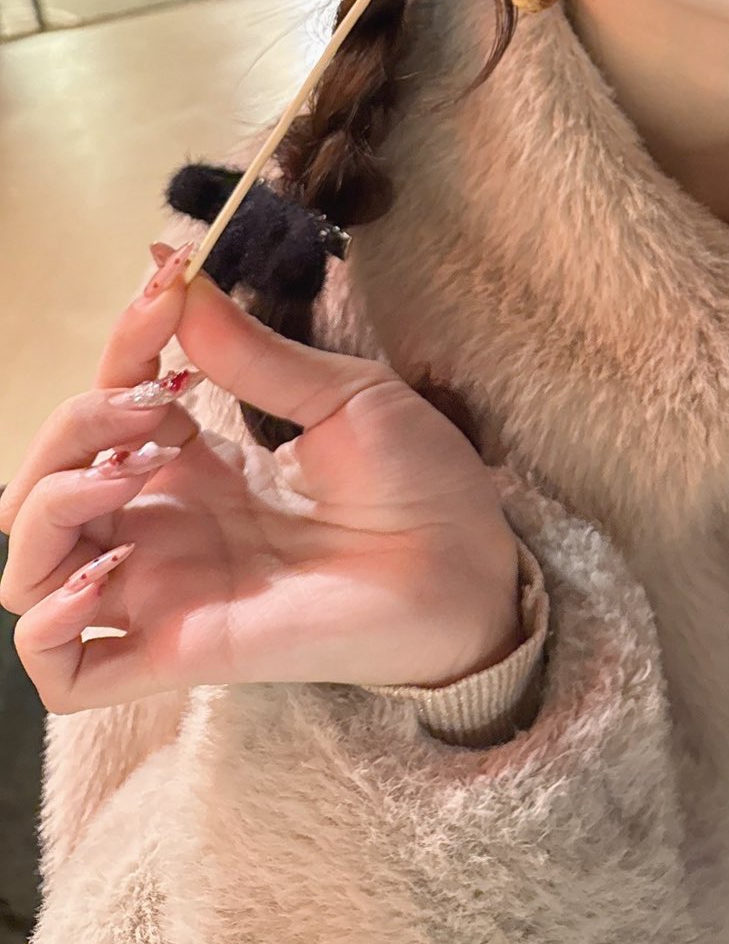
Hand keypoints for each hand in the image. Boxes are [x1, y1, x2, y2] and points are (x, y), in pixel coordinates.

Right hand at [0, 246, 523, 713]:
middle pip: (44, 481)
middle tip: (157, 406)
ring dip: (51, 506)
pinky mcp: (176, 653)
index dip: (123, 342)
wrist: (468, 563)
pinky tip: (108, 570)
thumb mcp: (340, 393)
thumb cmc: (419, 480)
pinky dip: (48, 622)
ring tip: (131, 474)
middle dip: (72, 425)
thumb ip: (252, 352)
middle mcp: (166, 525)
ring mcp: (164, 591)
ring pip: (29, 568)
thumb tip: (175, 272)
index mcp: (200, 464)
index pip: (108, 402)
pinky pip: (62, 671)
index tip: (167, 291)